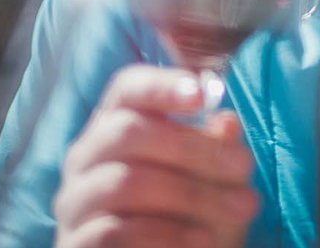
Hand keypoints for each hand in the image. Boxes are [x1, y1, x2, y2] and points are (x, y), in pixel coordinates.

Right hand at [53, 66, 259, 247]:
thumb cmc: (188, 216)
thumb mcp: (212, 179)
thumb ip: (215, 148)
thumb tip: (226, 123)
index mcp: (115, 128)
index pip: (126, 89)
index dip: (162, 86)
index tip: (203, 96)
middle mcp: (86, 159)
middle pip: (128, 132)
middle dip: (193, 148)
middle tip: (244, 167)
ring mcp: (75, 203)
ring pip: (125, 182)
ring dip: (192, 194)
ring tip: (240, 208)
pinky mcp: (75, 244)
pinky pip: (115, 232)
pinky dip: (167, 234)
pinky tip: (203, 239)